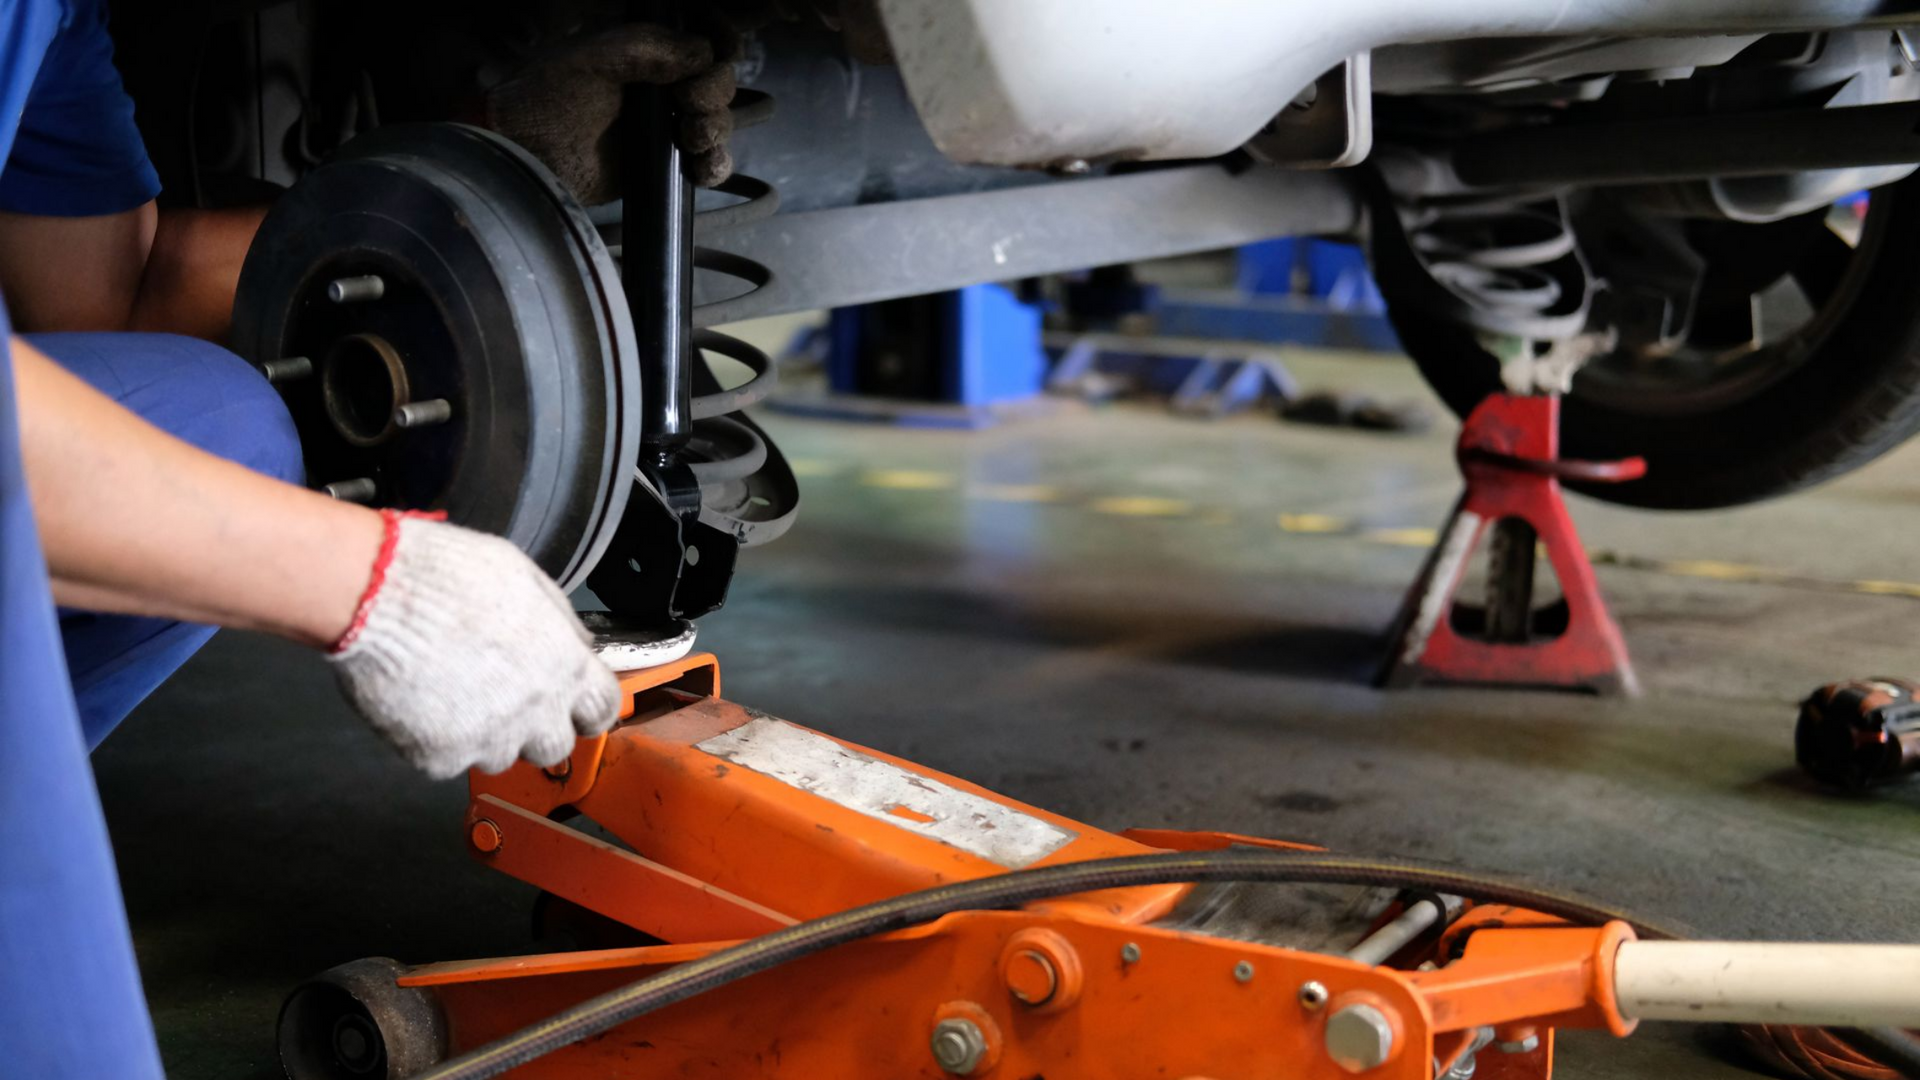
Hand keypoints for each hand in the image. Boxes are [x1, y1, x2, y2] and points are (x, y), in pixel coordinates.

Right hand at [328, 512, 621, 778]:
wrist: (377, 594)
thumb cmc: (449, 574)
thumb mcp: (526, 579)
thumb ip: (559, 623)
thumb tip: (577, 645)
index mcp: (565, 665)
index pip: (602, 710)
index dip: (588, 709)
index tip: (574, 707)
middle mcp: (536, 712)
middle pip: (554, 746)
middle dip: (535, 728)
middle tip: (502, 698)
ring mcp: (488, 740)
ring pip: (499, 756)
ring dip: (484, 733)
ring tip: (451, 690)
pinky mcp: (439, 757)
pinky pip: (447, 759)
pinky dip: (435, 738)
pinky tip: (419, 699)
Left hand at [485, 22, 736, 200]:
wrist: (527, 154)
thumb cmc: (548, 96)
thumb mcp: (594, 57)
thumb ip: (649, 47)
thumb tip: (703, 52)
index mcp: (648, 51)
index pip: (703, 38)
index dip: (720, 42)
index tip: (721, 52)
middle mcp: (662, 85)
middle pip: (719, 82)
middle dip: (715, 91)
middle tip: (687, 102)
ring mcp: (665, 126)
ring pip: (719, 123)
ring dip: (717, 128)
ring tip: (691, 136)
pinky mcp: (665, 166)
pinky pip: (709, 164)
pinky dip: (715, 166)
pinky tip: (700, 167)